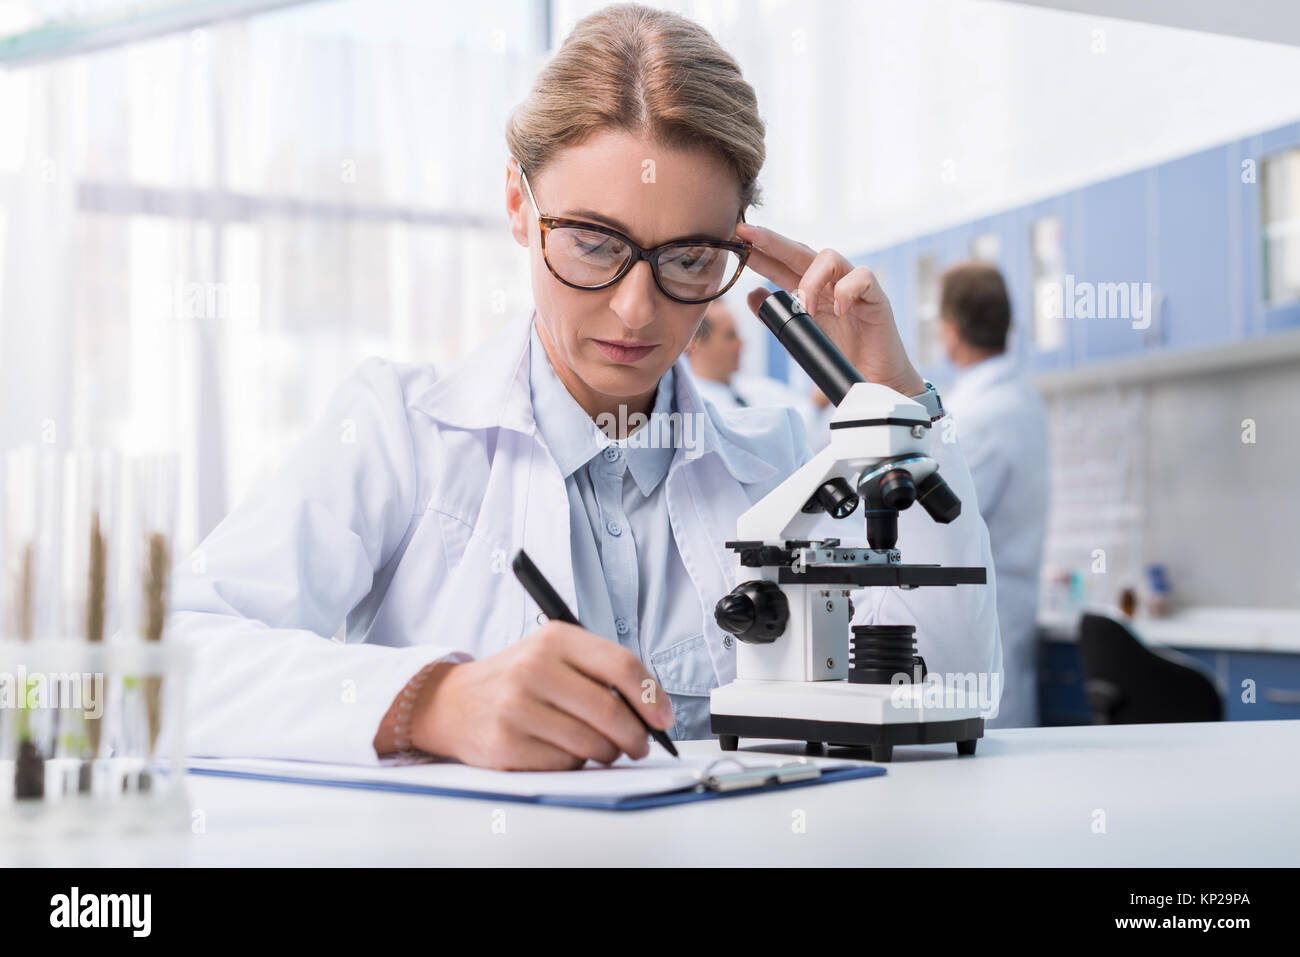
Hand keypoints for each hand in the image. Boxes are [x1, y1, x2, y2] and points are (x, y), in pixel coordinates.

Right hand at [409, 622, 674, 770]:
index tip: (665, 718)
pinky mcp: (507, 743)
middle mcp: (534, 668)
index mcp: (555, 638)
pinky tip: (562, 751)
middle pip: (611, 711)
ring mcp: (518, 707)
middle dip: (636, 736)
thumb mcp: (553, 654)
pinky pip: (565, 764)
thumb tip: (654, 710)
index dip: (652, 696)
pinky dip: (575, 764)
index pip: (621, 665)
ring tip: (599, 747)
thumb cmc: (515, 679)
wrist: (451, 702)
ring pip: (591, 743)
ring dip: (607, 753)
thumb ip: (601, 672)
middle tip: (639, 744)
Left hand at [734, 222, 925, 397]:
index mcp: (812, 291)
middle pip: (801, 251)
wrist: (873, 384)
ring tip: (804, 308)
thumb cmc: (840, 358)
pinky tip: (840, 311)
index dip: (760, 252)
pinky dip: (847, 291)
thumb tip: (752, 294)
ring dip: (811, 279)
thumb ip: (776, 317)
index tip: (736, 239)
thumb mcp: (799, 337)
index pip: (782, 265)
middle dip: (772, 241)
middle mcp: (831, 284)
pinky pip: (863, 278)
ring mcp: (855, 288)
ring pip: (831, 257)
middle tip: (747, 233)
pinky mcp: (877, 299)